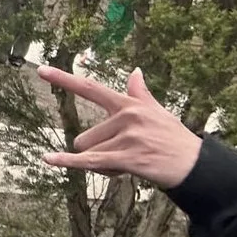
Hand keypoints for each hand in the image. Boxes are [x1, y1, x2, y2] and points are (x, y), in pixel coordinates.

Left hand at [40, 67, 202, 188]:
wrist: (195, 165)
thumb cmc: (173, 138)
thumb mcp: (157, 111)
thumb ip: (140, 93)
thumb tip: (135, 72)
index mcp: (129, 104)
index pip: (90, 88)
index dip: (64, 79)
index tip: (41, 70)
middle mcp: (126, 117)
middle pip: (84, 138)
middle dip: (97, 153)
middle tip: (125, 156)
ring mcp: (127, 137)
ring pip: (89, 154)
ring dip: (103, 166)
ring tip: (129, 164)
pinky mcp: (128, 158)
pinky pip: (90, 161)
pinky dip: (68, 161)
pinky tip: (48, 159)